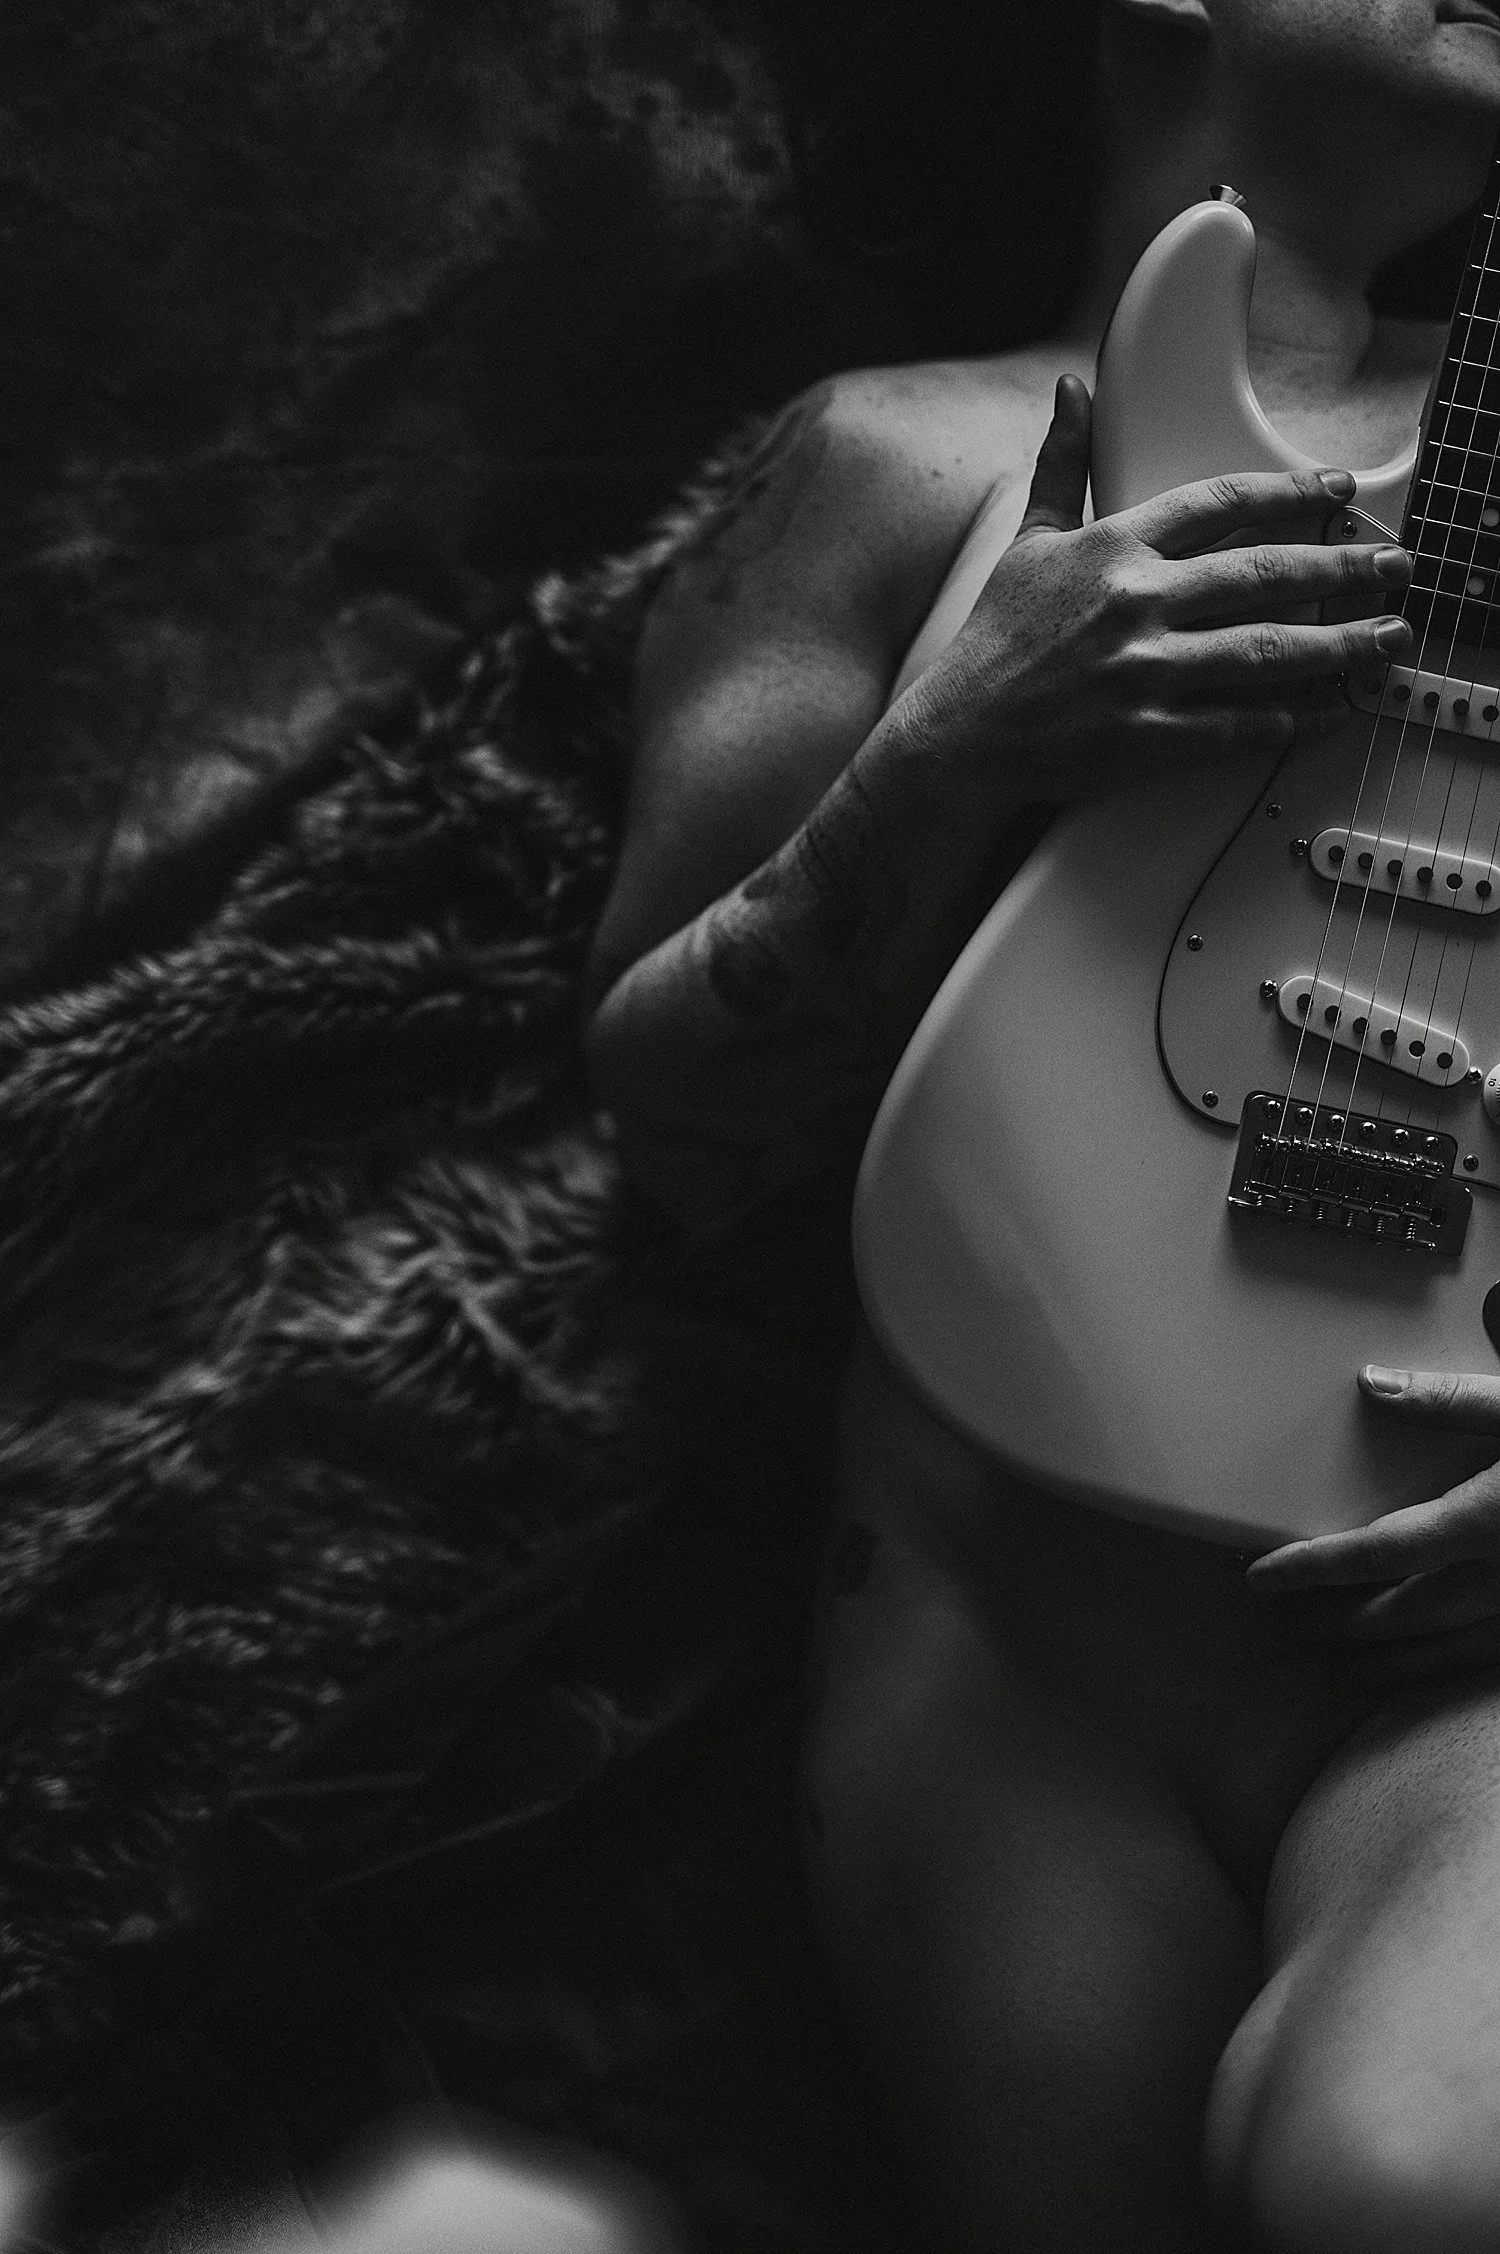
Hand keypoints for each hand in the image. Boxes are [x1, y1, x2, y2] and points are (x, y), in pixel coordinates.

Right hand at [895, 373, 1414, 805]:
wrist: (957, 736)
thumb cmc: (993, 643)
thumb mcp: (1028, 542)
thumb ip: (1063, 465)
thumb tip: (1072, 392)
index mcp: (1111, 548)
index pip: (1219, 504)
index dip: (1290, 494)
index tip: (1336, 495)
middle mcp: (1134, 604)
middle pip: (1262, 574)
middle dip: (1340, 568)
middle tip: (1391, 566)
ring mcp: (1144, 672)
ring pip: (1264, 650)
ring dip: (1338, 644)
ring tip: (1385, 639)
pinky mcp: (1147, 734)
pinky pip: (1236, 723)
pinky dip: (1289, 718)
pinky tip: (1328, 710)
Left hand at [1247, 1367, 1499, 1683]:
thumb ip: (1454, 1400)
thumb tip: (1374, 1383)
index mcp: (1487, 1522)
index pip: (1380, 1552)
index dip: (1314, 1567)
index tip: (1260, 1576)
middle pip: (1402, 1612)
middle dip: (1337, 1620)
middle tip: (1281, 1625)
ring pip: (1445, 1648)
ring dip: (1386, 1658)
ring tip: (1336, 1661)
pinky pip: (1484, 1657)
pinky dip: (1442, 1666)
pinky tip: (1418, 1666)